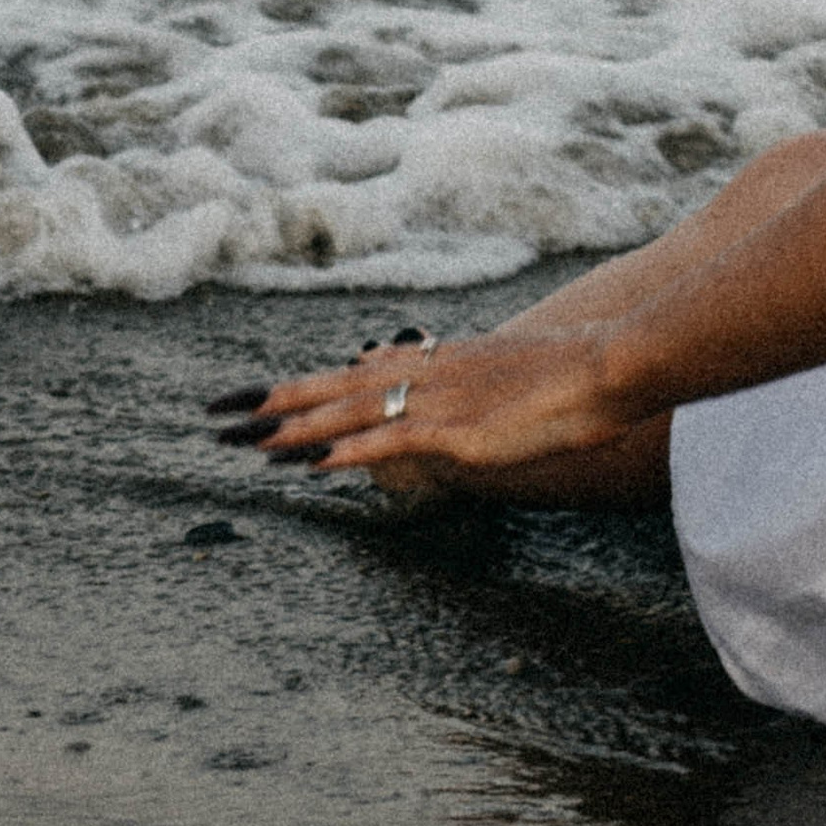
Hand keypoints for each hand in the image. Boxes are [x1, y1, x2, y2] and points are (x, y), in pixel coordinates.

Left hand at [206, 324, 636, 493]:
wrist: (610, 363)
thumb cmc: (572, 375)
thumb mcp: (506, 375)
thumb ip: (462, 387)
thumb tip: (436, 397)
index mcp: (438, 364)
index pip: (354, 372)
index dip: (302, 385)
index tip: (257, 396)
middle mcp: (428, 375)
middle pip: (334, 387)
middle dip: (272, 402)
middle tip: (215, 414)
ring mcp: (439, 402)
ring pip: (348, 412)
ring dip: (292, 427)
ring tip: (242, 440)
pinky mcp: (456, 432)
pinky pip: (389, 442)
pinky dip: (346, 449)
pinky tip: (311, 462)